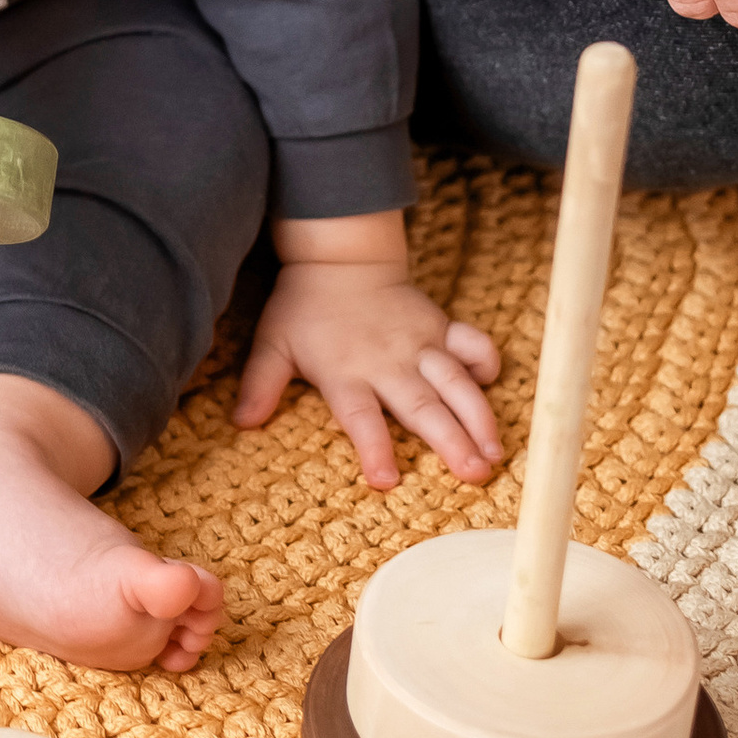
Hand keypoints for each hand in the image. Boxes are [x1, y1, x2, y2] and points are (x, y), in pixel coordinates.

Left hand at [234, 252, 500, 491]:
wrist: (339, 257)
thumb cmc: (304, 307)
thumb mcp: (273, 343)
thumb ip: (261, 384)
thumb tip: (241, 422)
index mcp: (346, 371)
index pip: (360, 417)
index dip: (374, 448)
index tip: (387, 480)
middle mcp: (388, 361)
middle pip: (423, 406)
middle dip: (452, 441)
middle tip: (476, 473)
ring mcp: (419, 342)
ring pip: (456, 382)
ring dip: (478, 416)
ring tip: (495, 450)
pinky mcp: (440, 325)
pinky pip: (471, 342)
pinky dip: (486, 360)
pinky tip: (496, 385)